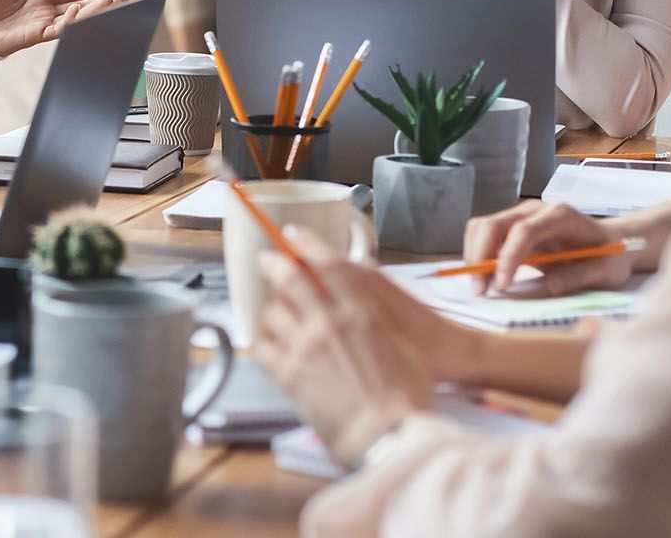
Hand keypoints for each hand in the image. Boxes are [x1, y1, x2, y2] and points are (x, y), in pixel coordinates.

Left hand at [0, 0, 124, 56]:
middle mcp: (46, 13)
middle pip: (79, 7)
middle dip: (101, 3)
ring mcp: (42, 26)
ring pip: (74, 19)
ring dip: (93, 12)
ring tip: (112, 4)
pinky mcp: (34, 37)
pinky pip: (57, 30)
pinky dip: (69, 21)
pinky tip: (80, 11)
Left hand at [254, 227, 436, 466]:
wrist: (389, 436)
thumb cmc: (408, 396)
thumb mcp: (404, 347)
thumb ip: (378, 320)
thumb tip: (366, 303)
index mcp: (362, 312)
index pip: (329, 265)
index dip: (307, 244)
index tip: (292, 234)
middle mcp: (329, 322)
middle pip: (291, 281)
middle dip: (275, 265)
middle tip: (267, 260)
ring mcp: (305, 347)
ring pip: (274, 313)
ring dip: (272, 309)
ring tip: (272, 311)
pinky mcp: (289, 374)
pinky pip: (263, 348)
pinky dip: (262, 341)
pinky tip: (263, 342)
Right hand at [463, 200, 629, 295]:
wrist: (610, 243)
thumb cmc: (610, 256)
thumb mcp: (606, 271)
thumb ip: (579, 276)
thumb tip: (547, 286)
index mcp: (561, 215)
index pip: (523, 231)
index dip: (508, 257)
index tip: (502, 286)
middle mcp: (534, 210)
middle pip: (492, 225)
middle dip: (480, 257)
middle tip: (480, 290)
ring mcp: (519, 216)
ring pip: (481, 228)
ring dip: (474, 257)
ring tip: (481, 287)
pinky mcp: (511, 227)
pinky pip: (484, 236)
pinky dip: (478, 256)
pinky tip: (486, 277)